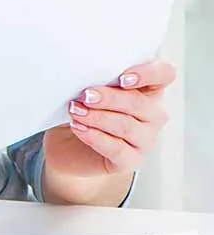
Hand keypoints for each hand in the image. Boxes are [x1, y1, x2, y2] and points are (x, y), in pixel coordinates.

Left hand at [44, 60, 174, 177]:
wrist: (68, 147)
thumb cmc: (84, 112)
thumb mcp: (92, 91)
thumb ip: (99, 79)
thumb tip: (87, 73)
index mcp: (150, 90)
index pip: (164, 75)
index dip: (148, 73)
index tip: (122, 77)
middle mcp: (153, 115)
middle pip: (140, 103)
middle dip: (110, 98)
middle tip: (85, 95)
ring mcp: (145, 140)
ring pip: (127, 126)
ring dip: (97, 117)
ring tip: (75, 111)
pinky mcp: (131, 161)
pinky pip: (116, 149)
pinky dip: (94, 136)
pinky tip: (78, 128)